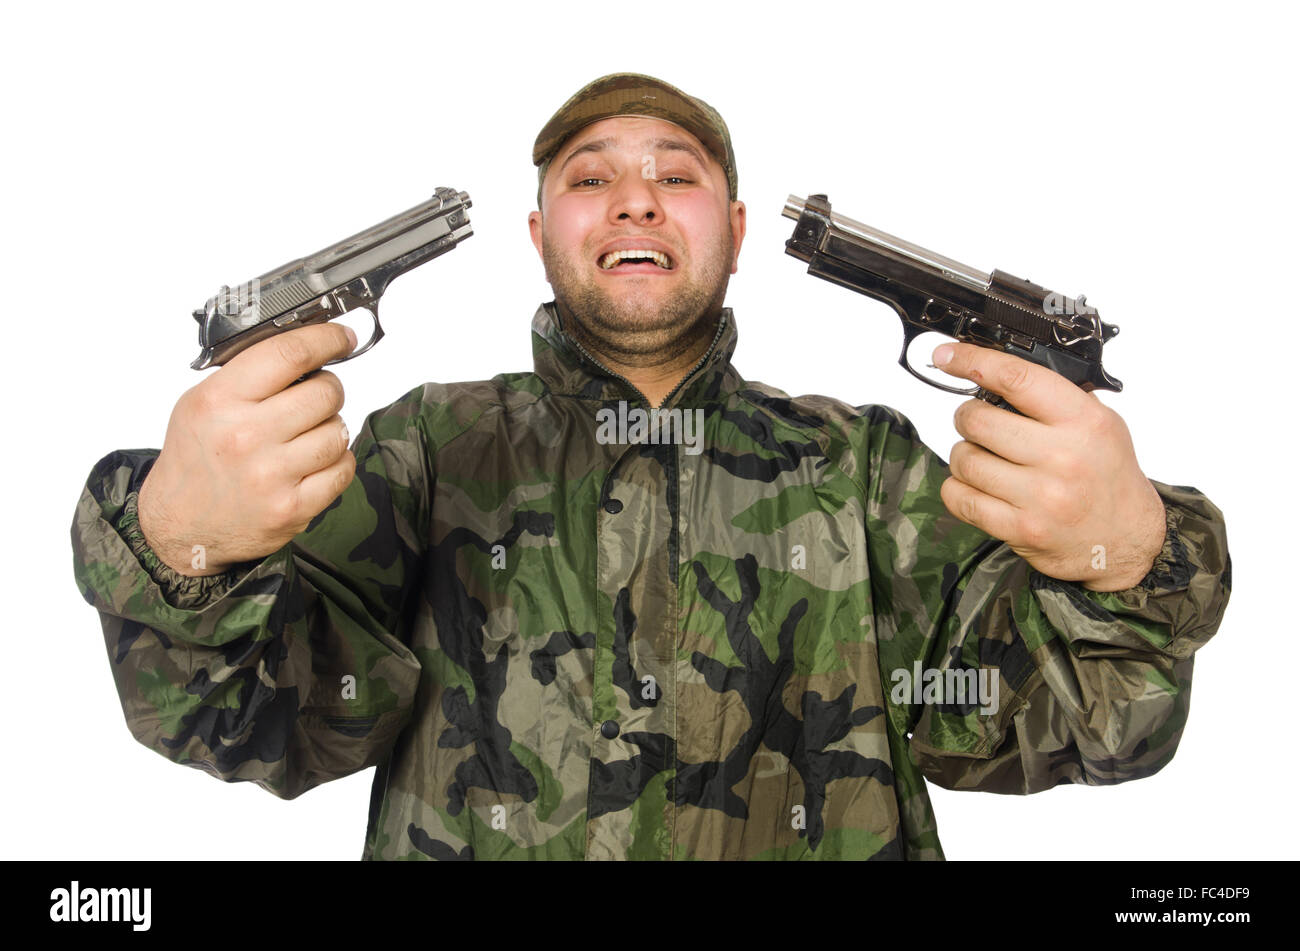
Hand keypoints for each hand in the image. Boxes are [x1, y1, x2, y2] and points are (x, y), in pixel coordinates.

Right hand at [137, 323, 357, 576]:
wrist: (180, 526)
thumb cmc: (195, 459)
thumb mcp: (202, 403)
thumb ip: (249, 375)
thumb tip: (308, 348)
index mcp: (219, 401)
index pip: (288, 353)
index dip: (326, 339)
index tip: (342, 337)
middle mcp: (245, 436)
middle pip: (325, 393)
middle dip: (327, 390)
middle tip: (313, 399)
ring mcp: (271, 475)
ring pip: (339, 431)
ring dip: (330, 429)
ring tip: (304, 437)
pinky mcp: (293, 507)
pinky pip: (343, 469)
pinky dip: (336, 462)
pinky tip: (313, 462)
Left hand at [932, 342, 1165, 591]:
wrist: (1127, 540)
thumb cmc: (1108, 478)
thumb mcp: (1102, 425)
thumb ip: (1057, 399)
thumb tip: (995, 372)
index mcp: (1084, 421)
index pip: (1017, 378)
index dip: (973, 360)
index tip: (947, 356)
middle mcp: (1062, 456)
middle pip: (977, 420)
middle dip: (968, 418)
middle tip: (980, 424)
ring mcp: (1040, 495)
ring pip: (963, 459)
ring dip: (964, 456)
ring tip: (986, 459)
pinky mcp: (1020, 527)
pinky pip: (959, 497)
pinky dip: (958, 489)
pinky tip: (979, 487)